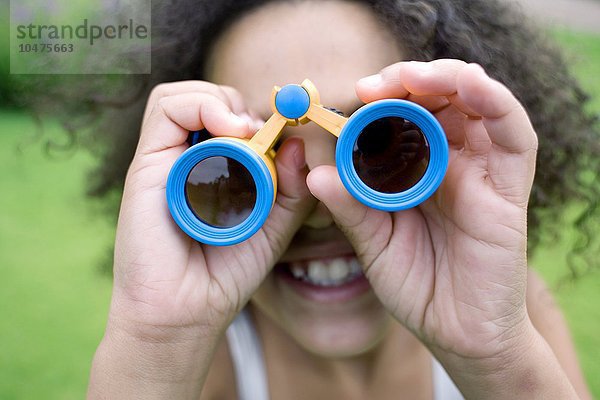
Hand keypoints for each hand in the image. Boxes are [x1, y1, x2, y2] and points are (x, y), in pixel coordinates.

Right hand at [90, 81, 315, 397]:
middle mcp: (185, 160)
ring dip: (221, 102)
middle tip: (261, 135)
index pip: (228, 117)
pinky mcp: (147, 164)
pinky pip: (167, 109)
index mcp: (212, 170)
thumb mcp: (275, 227)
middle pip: (207, 100)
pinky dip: (202, 106)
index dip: (257, 115)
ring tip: (244, 132)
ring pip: (184, 96)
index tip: (285, 133)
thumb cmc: (226, 274)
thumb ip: (292, 189)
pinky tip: (229, 130)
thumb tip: (296, 142)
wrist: (187, 311)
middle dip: (240, 106)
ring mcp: (164, 160)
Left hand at [307, 60, 537, 360]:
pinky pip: (515, 135)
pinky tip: (467, 85)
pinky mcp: (509, 189)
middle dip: (409, 80)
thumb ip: (349, 207)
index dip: (382, 97)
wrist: (455, 333)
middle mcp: (452, 162)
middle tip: (374, 84)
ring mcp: (482, 172)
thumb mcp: (373, 242)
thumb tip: (314, 174)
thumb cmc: (416, 285)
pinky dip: (494, 102)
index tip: (353, 95)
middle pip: (441, 98)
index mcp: (417, 170)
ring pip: (478, 103)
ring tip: (411, 76)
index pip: (406, 114)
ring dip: (447, 78)